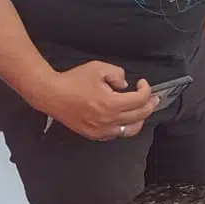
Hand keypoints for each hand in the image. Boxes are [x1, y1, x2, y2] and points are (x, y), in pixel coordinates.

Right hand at [36, 62, 157, 140]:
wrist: (51, 94)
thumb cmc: (73, 80)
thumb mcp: (98, 68)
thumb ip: (117, 74)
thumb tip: (125, 85)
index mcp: (110, 104)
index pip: (140, 100)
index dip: (147, 90)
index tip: (143, 83)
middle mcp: (108, 120)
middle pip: (140, 115)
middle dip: (150, 104)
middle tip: (153, 97)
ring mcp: (101, 130)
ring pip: (131, 129)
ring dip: (140, 118)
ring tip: (142, 109)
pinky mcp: (94, 135)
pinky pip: (117, 134)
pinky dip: (125, 126)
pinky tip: (125, 117)